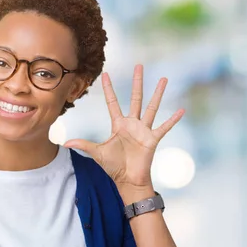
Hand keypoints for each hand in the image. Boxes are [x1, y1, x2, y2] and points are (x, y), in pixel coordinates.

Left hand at [64, 65, 184, 191]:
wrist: (128, 180)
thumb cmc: (113, 167)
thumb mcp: (97, 153)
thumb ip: (83, 144)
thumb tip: (65, 143)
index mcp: (118, 125)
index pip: (113, 102)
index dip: (109, 89)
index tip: (106, 74)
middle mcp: (132, 124)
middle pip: (135, 98)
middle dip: (137, 82)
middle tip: (139, 65)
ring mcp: (143, 130)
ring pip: (152, 107)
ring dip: (158, 93)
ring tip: (163, 79)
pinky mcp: (152, 139)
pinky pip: (164, 127)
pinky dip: (173, 119)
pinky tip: (181, 110)